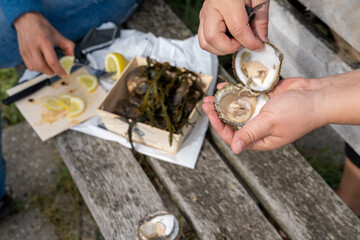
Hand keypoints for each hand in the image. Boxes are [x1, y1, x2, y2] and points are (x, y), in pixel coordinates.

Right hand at [14, 12, 74, 77]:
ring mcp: (26, 50)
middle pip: (42, 67)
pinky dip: (37, 69)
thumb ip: (68, 47)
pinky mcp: (22, 52)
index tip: (64, 74)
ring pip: (36, 68)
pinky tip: (42, 64)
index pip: (52, 61)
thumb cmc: (42, 27)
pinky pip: (30, 66)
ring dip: (45, 71)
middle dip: (52, 72)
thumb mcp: (58, 35)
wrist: (26, 19)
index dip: (59, 70)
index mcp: (44, 41)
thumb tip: (70, 59)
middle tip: (57, 71)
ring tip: (50, 67)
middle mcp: (34, 46)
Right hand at [198, 0, 268, 54]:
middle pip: (213, 39)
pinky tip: (228, 38)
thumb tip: (261, 39)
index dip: (250, 42)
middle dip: (230, 48)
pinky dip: (216, 44)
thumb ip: (261, 20)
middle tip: (243, 43)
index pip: (237, 29)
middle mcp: (211, 8)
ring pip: (205, 42)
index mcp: (226, 0)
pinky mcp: (203, 18)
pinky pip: (204, 38)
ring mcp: (204, 14)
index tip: (259, 46)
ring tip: (235, 41)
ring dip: (221, 48)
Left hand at [202, 78, 326, 153]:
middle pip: (231, 122)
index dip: (219, 126)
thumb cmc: (298, 113)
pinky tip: (225, 87)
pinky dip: (235, 92)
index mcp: (259, 139)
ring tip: (211, 95)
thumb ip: (251, 133)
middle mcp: (257, 127)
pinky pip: (245, 97)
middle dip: (217, 113)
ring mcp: (259, 113)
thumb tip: (235, 149)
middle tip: (206, 103)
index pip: (232, 136)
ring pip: (236, 108)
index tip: (210, 113)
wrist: (316, 95)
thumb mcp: (271, 123)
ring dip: (224, 102)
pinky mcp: (262, 100)